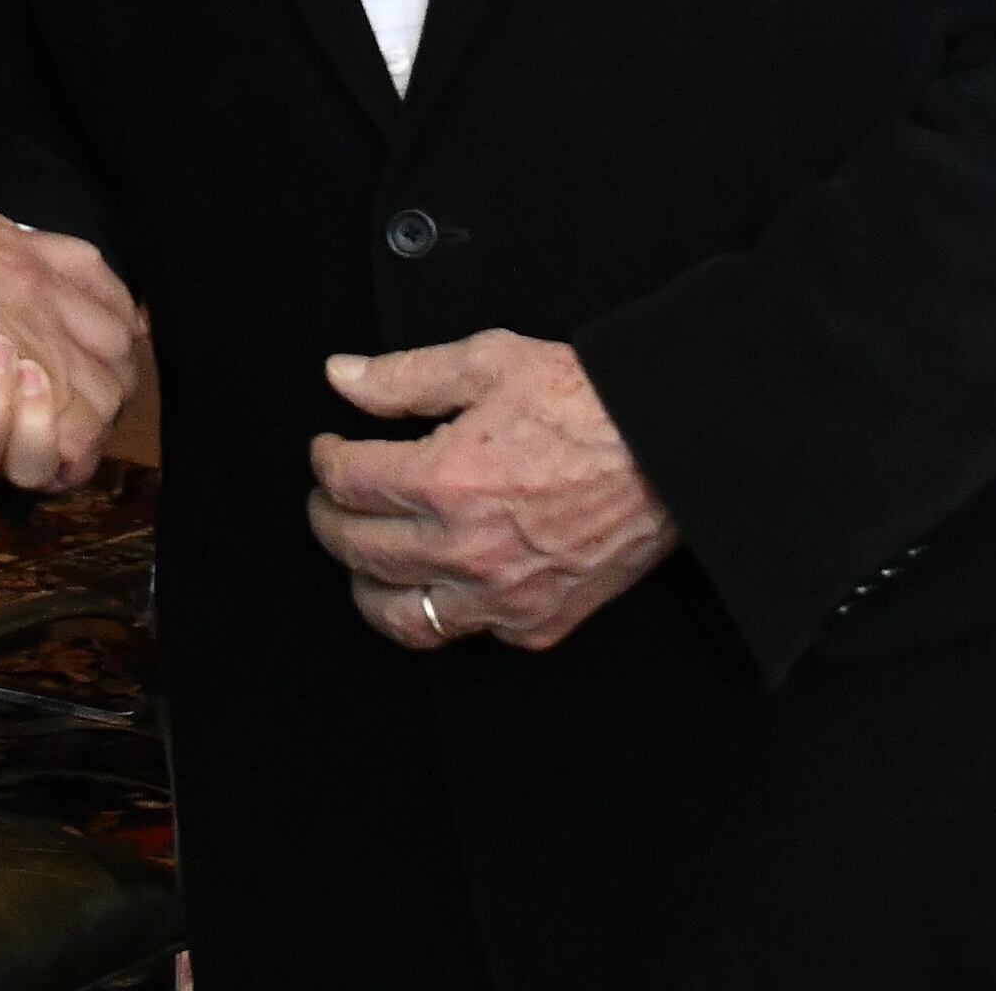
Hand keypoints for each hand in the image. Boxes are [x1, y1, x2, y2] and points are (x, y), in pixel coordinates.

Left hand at [306, 329, 677, 652]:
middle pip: (358, 550)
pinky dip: (438, 610)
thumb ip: (403, 376)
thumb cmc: (584, 401)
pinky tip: (435, 580)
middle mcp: (465, 550)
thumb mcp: (489, 361)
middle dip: (329, 518)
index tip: (328, 450)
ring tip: (366, 554)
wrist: (669, 451)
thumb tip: (340, 377)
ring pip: (398, 615)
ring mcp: (501, 597)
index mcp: (446, 480)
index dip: (325, 462)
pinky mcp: (537, 624)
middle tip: (331, 499)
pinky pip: (464, 634)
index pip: (348, 483)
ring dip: (367, 583)